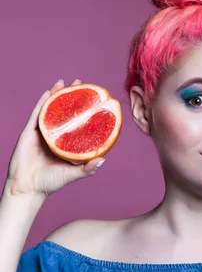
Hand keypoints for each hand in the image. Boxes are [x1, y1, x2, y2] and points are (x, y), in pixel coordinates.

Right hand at [6, 79, 104, 199]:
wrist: (27, 189)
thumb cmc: (49, 183)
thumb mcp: (72, 174)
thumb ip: (87, 169)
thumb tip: (103, 160)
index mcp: (63, 143)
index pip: (74, 122)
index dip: (81, 110)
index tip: (91, 98)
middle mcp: (53, 135)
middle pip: (62, 112)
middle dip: (70, 97)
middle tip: (79, 83)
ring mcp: (40, 133)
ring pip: (49, 110)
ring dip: (55, 95)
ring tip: (63, 82)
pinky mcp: (28, 133)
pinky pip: (36, 115)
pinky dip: (41, 103)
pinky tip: (47, 93)